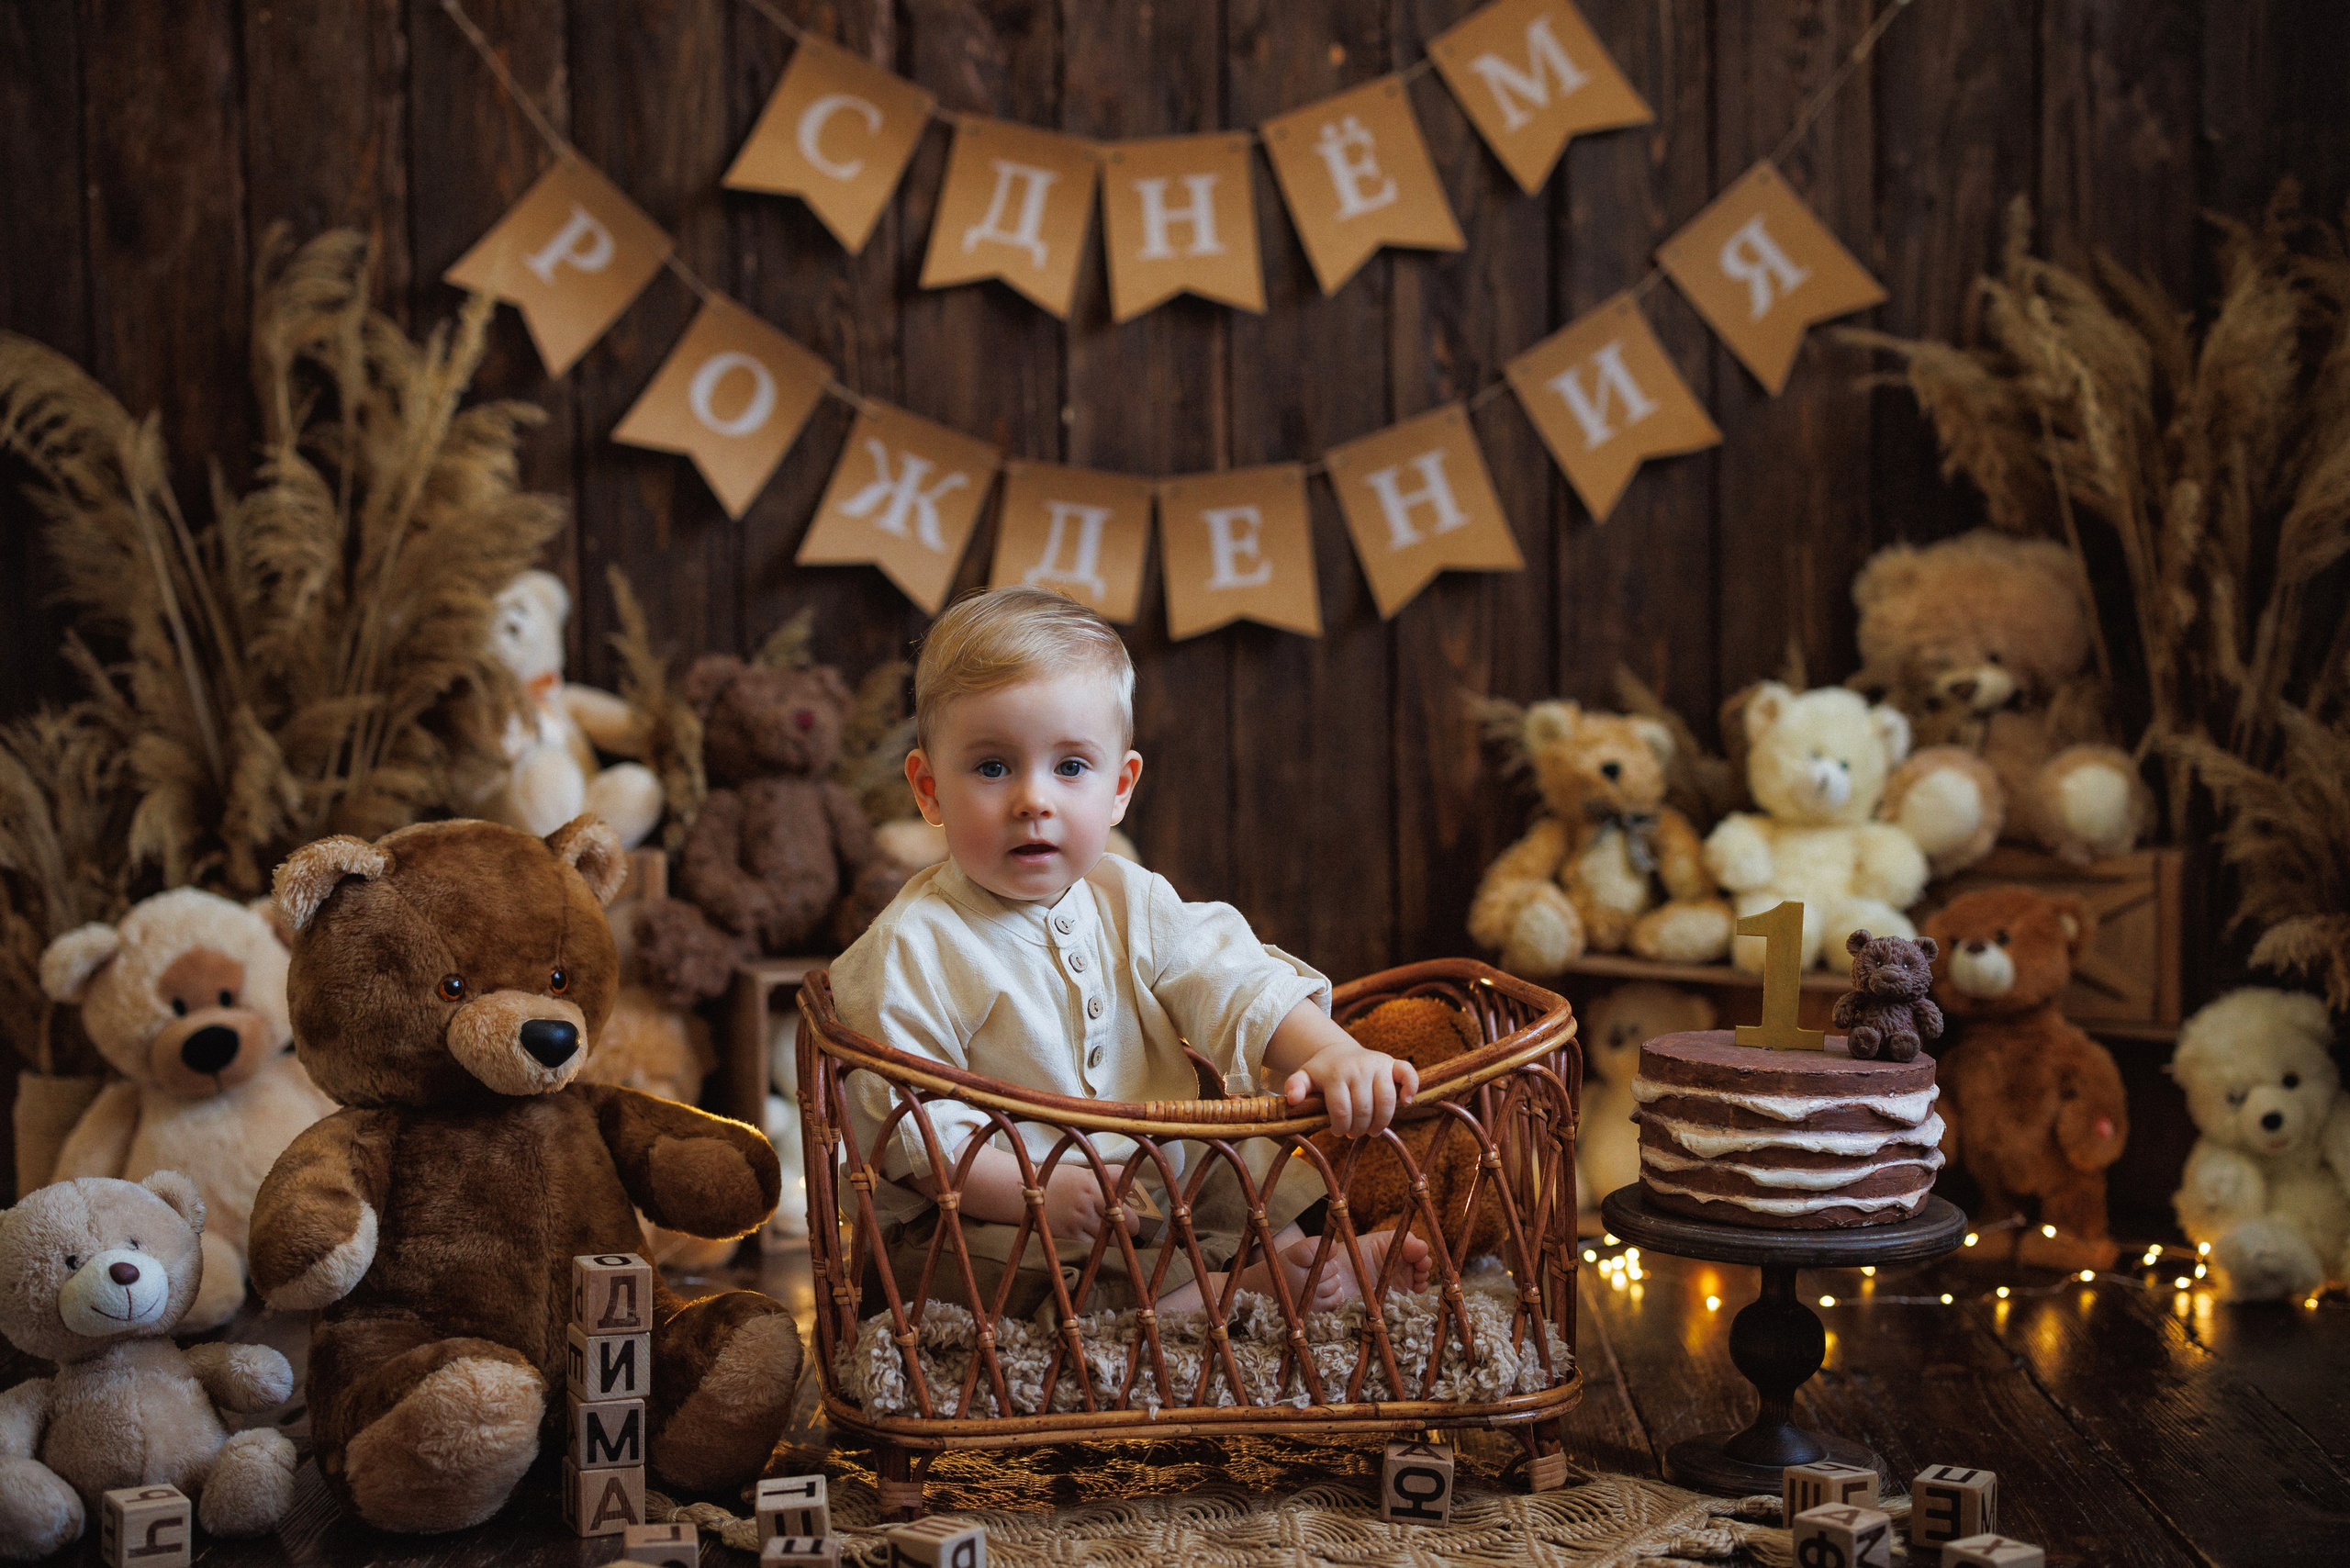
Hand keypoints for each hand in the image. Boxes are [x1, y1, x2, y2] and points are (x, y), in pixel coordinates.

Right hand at [1038, 1164, 1137, 1246]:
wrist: (1026, 1194)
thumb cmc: (1057, 1180)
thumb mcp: (1082, 1172)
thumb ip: (1108, 1176)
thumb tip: (1134, 1185)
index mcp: (1091, 1184)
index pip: (1122, 1193)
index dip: (1132, 1204)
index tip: (1133, 1209)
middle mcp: (1087, 1204)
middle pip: (1122, 1220)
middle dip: (1130, 1226)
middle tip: (1129, 1227)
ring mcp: (1078, 1222)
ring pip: (1110, 1238)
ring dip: (1116, 1238)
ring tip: (1114, 1235)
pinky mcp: (1069, 1236)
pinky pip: (1093, 1246)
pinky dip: (1099, 1245)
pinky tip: (1098, 1242)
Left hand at [1284, 1040, 1418, 1138]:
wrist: (1338, 1052)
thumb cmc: (1322, 1072)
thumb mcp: (1304, 1077)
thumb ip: (1296, 1086)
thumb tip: (1292, 1099)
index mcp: (1336, 1073)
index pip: (1341, 1110)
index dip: (1339, 1126)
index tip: (1337, 1131)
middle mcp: (1358, 1067)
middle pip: (1364, 1110)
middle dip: (1358, 1128)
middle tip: (1354, 1133)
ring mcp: (1377, 1064)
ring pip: (1386, 1101)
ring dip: (1380, 1122)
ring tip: (1372, 1130)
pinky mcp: (1393, 1063)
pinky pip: (1407, 1073)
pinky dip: (1410, 1088)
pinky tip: (1405, 1102)